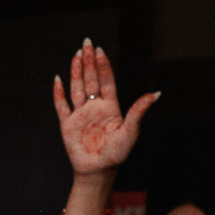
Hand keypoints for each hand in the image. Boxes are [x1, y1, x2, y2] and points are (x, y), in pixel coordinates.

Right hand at [53, 41, 157, 176]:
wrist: (97, 171)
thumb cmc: (116, 154)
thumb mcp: (130, 132)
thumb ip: (139, 111)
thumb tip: (157, 93)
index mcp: (110, 107)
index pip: (106, 81)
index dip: (103, 66)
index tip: (100, 50)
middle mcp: (95, 107)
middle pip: (91, 80)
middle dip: (88, 62)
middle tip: (86, 43)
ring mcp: (80, 115)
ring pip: (77, 88)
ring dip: (76, 72)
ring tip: (76, 56)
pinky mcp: (67, 125)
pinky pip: (61, 106)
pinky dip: (58, 93)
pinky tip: (58, 80)